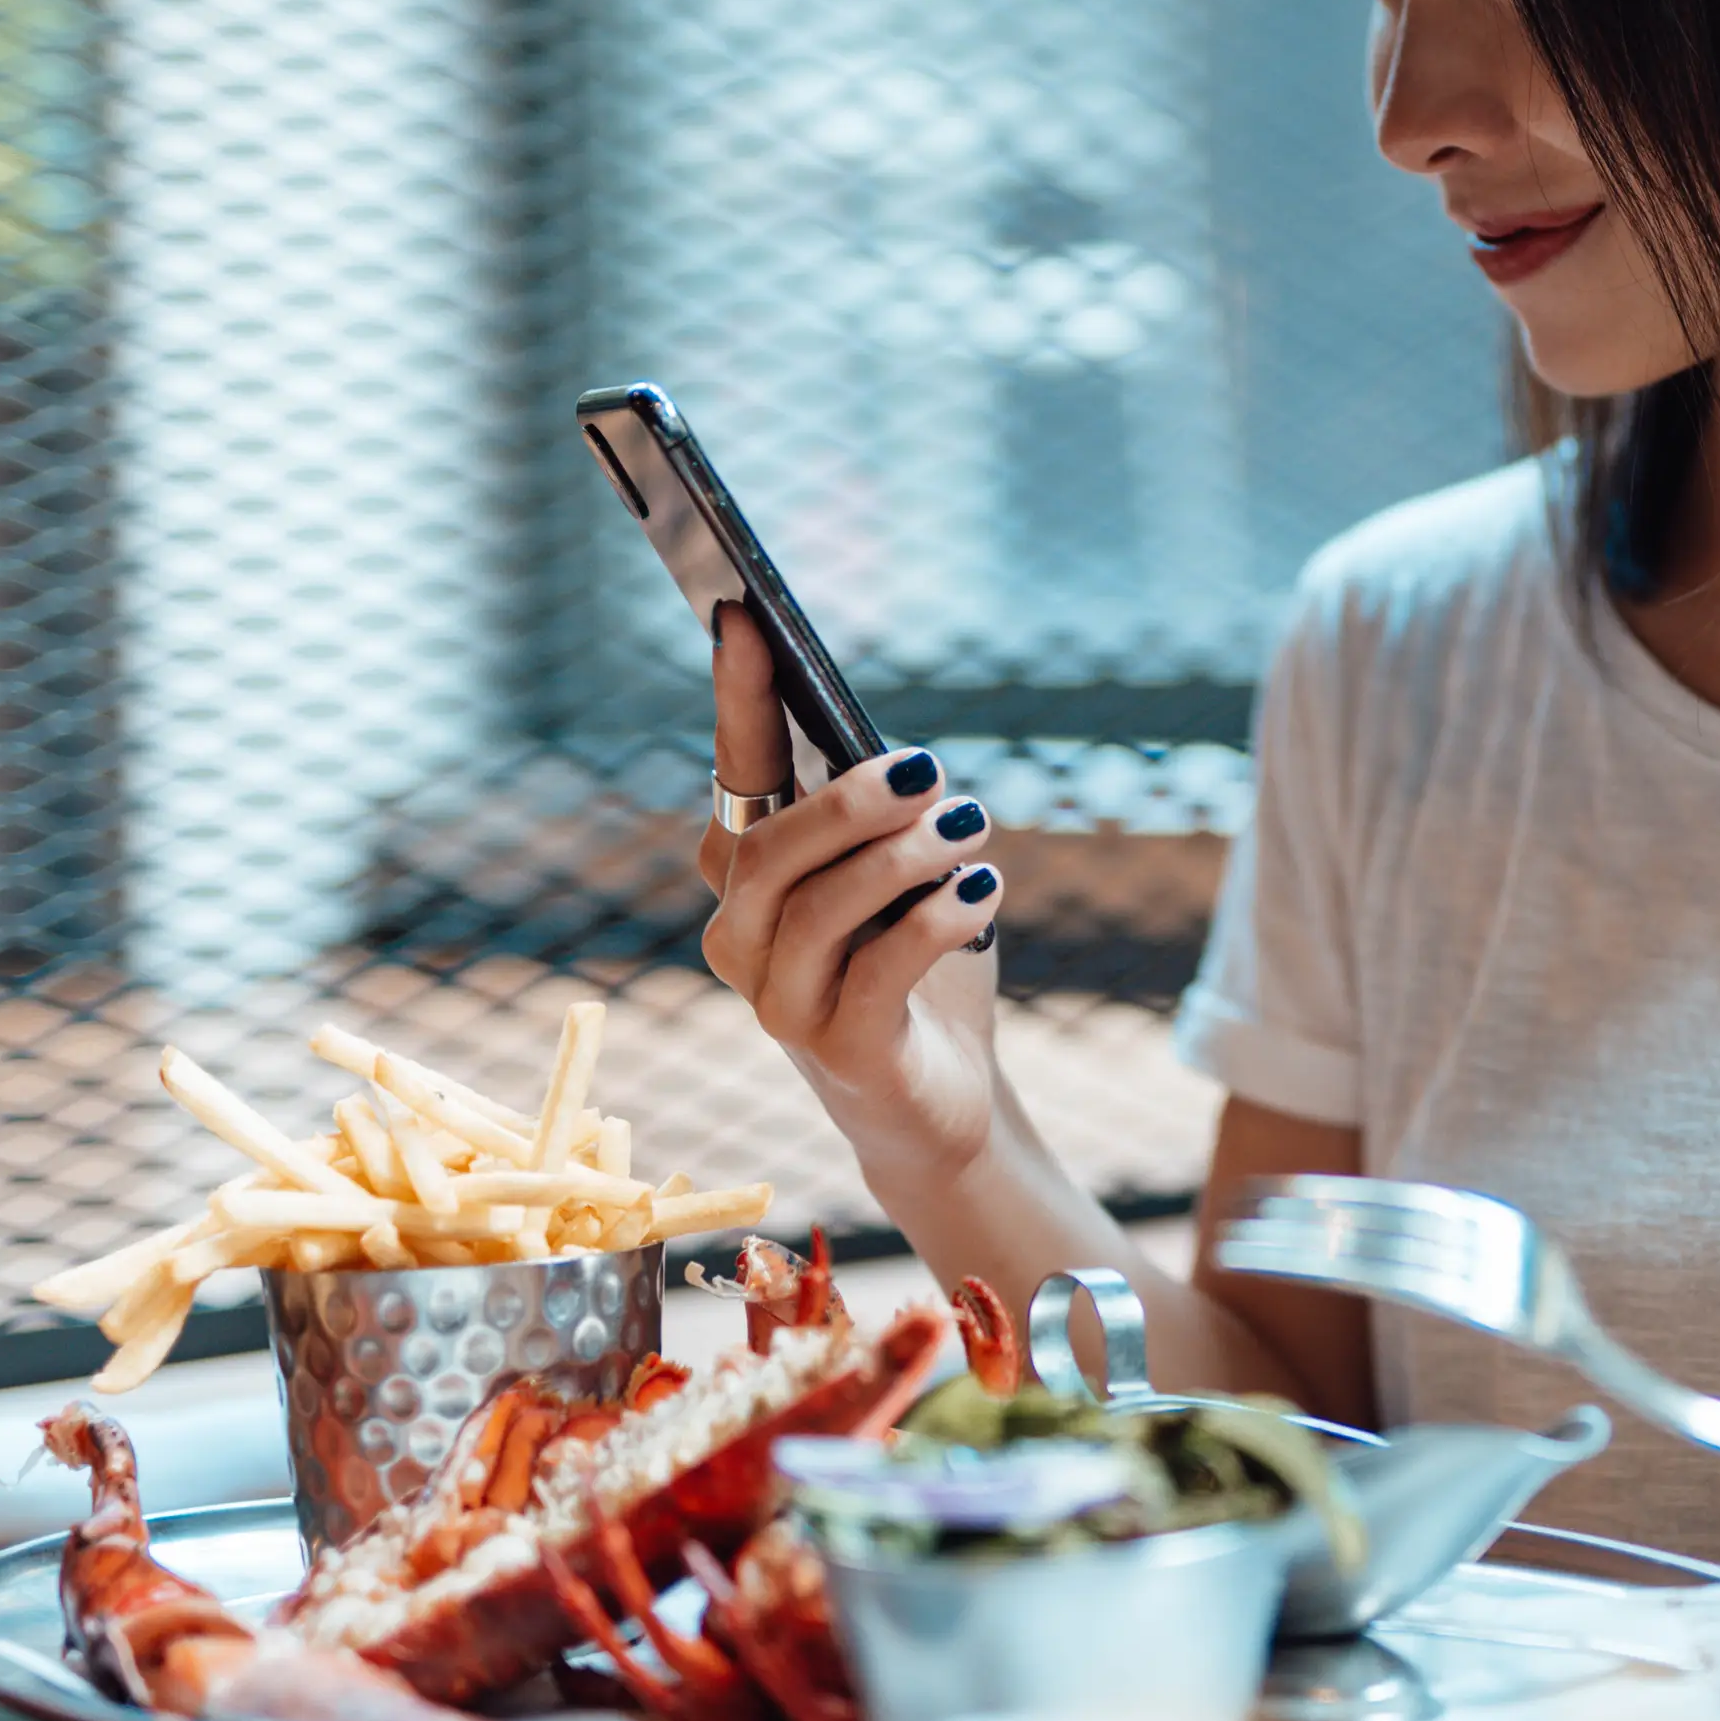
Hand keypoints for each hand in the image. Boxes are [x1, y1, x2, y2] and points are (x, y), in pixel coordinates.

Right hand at [696, 604, 1004, 1182]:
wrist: (940, 1101)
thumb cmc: (915, 971)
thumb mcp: (900, 879)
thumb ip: (884, 822)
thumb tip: (905, 760)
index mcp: (748, 880)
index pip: (735, 774)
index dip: (736, 699)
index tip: (744, 619)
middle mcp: (741, 940)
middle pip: (770, 850)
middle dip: (850, 801)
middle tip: (928, 768)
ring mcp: (780, 1005)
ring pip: (819, 909)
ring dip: (904, 857)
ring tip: (972, 827)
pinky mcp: (840, 1052)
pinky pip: (881, 970)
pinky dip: (938, 918)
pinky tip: (984, 889)